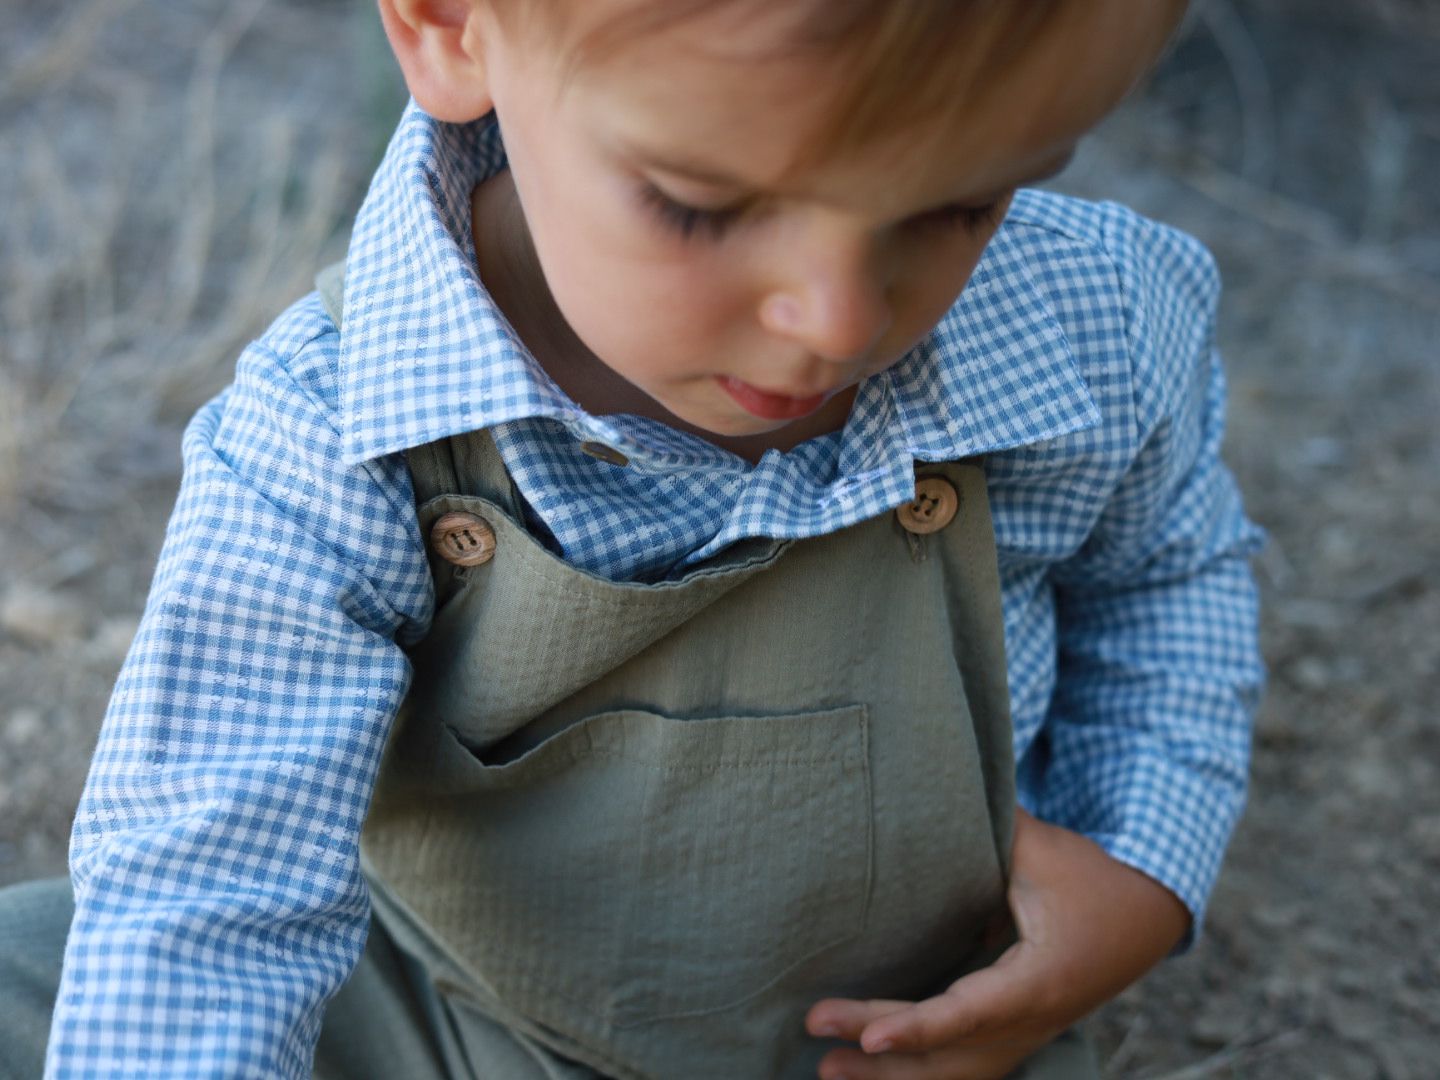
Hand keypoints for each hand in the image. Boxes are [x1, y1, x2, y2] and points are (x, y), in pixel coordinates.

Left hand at [804, 808, 1190, 1078]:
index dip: (919, 1028)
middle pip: (948, 1053)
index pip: (970, 1013)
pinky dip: (915, 1072)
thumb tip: (924, 786)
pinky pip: (960, 1067)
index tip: (869, 1036)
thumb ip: (990, 828)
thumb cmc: (1087, 877)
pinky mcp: (1011, 1037)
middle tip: (815, 1026)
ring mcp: (1022, 1037)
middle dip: (880, 1052)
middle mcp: (1030, 1021)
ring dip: (890, 1078)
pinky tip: (868, 1069)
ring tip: (825, 1070)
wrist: (1143, 916)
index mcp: (1039, 980)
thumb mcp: (1041, 848)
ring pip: (953, 1074)